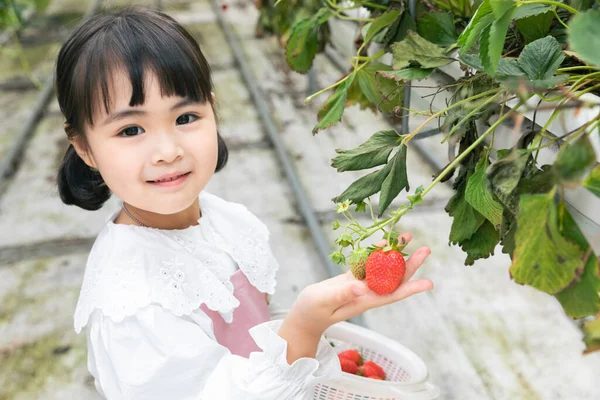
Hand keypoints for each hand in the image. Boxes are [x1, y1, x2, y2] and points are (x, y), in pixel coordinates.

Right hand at [290, 233, 432, 335]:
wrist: (303, 316)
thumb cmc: (311, 312)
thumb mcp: (324, 302)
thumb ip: (341, 294)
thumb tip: (361, 286)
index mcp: (364, 301)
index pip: (393, 294)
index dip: (412, 289)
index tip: (430, 283)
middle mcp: (366, 293)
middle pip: (394, 278)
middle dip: (410, 264)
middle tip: (425, 249)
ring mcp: (359, 285)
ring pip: (383, 268)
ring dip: (395, 253)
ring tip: (406, 236)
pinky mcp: (351, 279)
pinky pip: (368, 263)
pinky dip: (376, 252)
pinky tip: (383, 241)